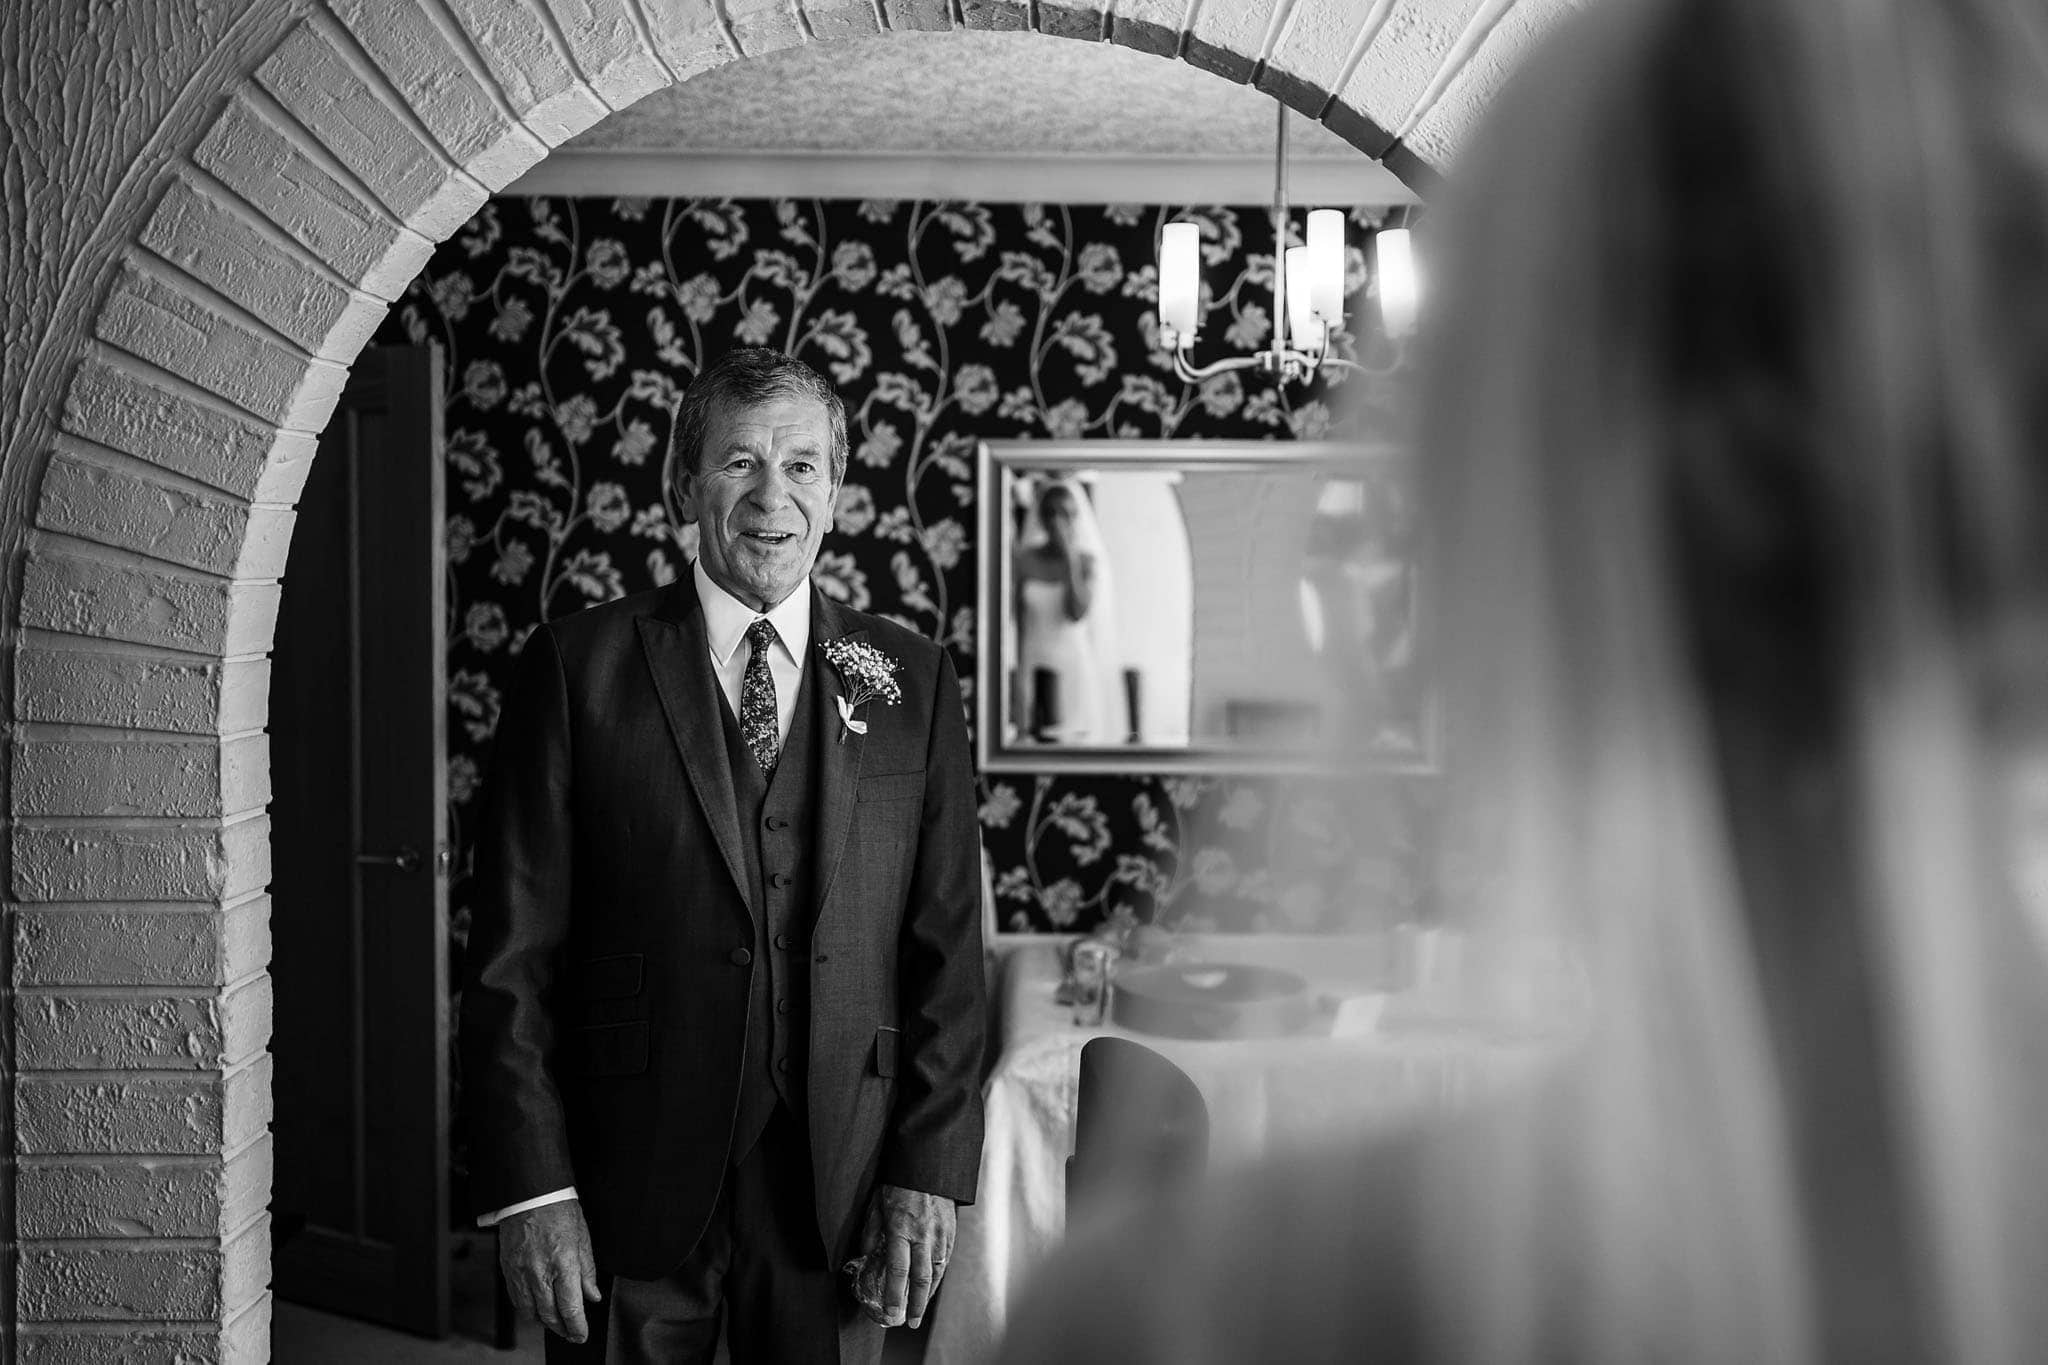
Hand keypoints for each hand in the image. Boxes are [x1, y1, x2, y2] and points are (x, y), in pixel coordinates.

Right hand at [499, 1200, 601, 1342]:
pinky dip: (527, 1308)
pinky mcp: (508, 1270)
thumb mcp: (582, 1238)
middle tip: (571, 1332)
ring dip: (543, 1321)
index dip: (577, 1327)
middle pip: (549, 1315)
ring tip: (555, 1320)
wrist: (529, 1194)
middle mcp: (540, 1272)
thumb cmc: (558, 1210)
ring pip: (529, 1312)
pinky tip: (537, 1305)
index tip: (581, 1335)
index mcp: (563, 1264)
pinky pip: (516, 1299)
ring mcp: (520, 1273)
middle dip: (562, 1329)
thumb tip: (592, 1296)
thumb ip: (587, 1271)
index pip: (570, 1308)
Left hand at [856, 1184, 955, 1328]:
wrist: (927, 1165)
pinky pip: (944, 1259)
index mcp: (901, 1229)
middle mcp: (922, 1235)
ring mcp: (939, 1234)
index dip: (895, 1295)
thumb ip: (871, 1234)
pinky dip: (938, 1277)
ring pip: (936, 1272)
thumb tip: (866, 1258)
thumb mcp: (876, 1207)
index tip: (891, 1313)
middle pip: (921, 1278)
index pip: (898, 1270)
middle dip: (915, 1304)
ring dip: (928, 1295)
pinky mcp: (950, 1231)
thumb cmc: (897, 1185)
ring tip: (919, 1311)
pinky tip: (931, 1286)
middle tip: (910, 1322)